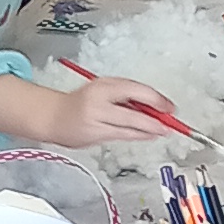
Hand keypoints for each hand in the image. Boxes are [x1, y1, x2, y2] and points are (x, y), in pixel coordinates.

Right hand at [47, 70, 184, 150]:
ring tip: (161, 131)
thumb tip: (154, 104)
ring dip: (148, 131)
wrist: (54, 116)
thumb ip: (126, 94)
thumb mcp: (104, 88)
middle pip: (134, 115)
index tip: (169, 106)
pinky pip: (121, 136)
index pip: (136, 91)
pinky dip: (136, 136)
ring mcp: (96, 122)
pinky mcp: (94, 136)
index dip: (156, 100)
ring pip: (129, 129)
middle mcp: (99, 104)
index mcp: (103, 86)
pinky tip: (146, 135)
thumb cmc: (82, 101)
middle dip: (155, 121)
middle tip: (169, 125)